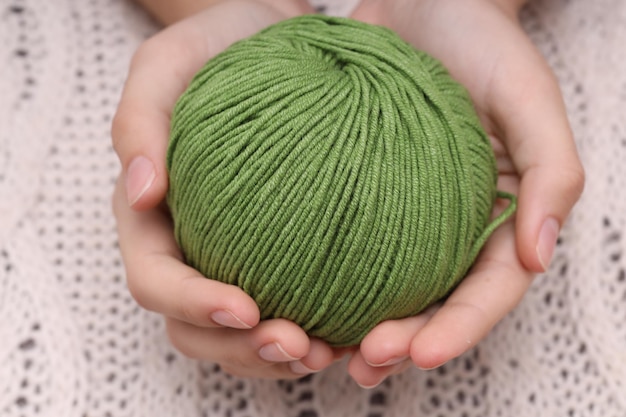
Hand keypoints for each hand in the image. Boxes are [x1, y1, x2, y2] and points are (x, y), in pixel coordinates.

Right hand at [111, 0, 340, 378]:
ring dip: (276, 358)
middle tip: (299, 344)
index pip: (156, 278)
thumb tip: (141, 191)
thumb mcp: (169, 61)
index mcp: (151, 217)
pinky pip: (283, 309)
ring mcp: (229, 259)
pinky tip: (347, 331)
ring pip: (236, 337)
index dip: (193, 304)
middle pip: (195, 327)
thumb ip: (140, 119)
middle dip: (241, 349)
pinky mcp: (275, 256)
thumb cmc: (218, 47)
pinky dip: (309, 333)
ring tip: (327, 351)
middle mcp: (188, 248)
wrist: (270, 42)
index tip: (246, 307)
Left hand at [346, 0, 583, 387]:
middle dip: (403, 344)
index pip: (489, 290)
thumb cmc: (480, 41)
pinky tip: (294, 296)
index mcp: (502, 214)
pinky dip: (325, 276)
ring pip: (386, 287)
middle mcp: (452, 224)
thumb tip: (541, 255)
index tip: (417, 353)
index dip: (458, 330)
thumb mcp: (528, 94)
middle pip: (434, 304)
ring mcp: (404, 212)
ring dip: (357, 327)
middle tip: (363, 362)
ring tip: (321, 351)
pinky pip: (343, 241)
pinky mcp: (361, 192)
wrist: (420, 1)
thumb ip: (552, 172)